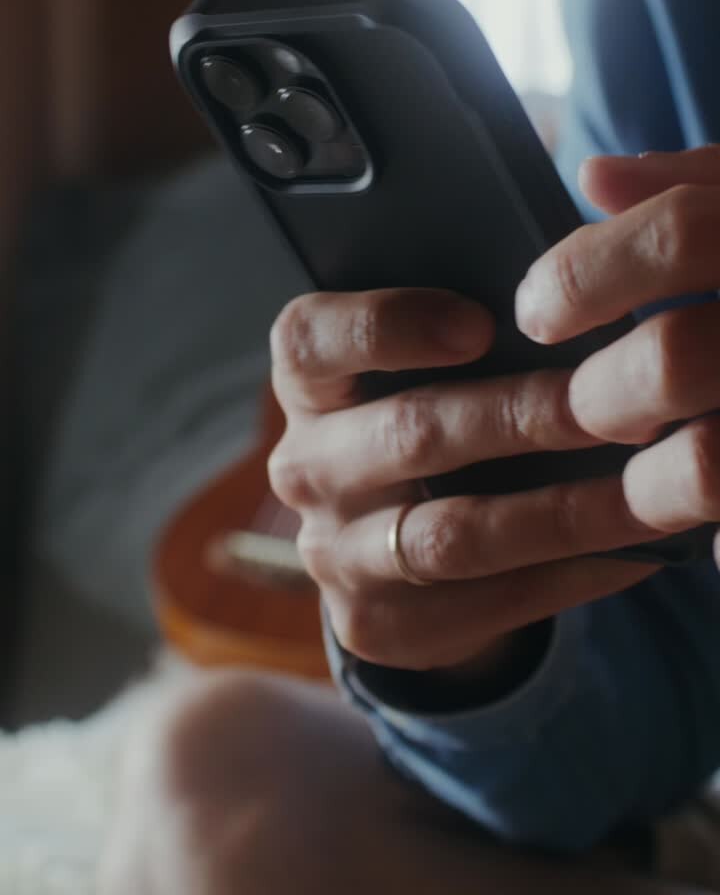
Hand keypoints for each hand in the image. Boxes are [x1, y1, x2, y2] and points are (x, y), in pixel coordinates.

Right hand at [268, 284, 659, 675]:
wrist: (388, 544)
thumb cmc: (425, 414)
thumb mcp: (414, 369)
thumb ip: (464, 341)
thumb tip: (567, 327)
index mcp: (306, 383)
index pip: (310, 341)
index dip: (391, 326)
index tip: (482, 325)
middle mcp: (304, 466)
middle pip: (408, 435)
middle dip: (519, 417)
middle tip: (607, 403)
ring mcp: (334, 553)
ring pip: (454, 534)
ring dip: (560, 512)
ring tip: (643, 491)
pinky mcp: (376, 624)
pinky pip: (487, 600)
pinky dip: (570, 574)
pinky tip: (633, 548)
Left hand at [516, 145, 719, 559]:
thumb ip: (705, 180)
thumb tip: (598, 177)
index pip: (681, 232)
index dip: (588, 272)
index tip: (537, 311)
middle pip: (678, 356)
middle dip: (602, 393)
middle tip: (584, 406)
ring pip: (712, 463)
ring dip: (651, 482)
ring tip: (640, 472)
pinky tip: (716, 536)